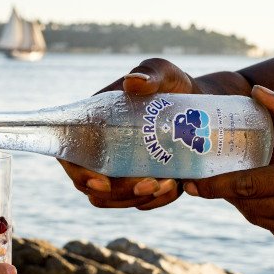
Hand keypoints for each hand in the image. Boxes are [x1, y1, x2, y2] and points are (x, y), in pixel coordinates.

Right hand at [60, 57, 250, 210]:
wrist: (201, 103)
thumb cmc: (173, 84)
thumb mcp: (163, 72)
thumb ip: (150, 73)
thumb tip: (132, 82)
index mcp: (93, 125)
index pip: (72, 156)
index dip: (80, 174)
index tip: (103, 183)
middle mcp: (102, 150)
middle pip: (93, 187)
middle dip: (119, 193)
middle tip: (150, 184)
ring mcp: (121, 169)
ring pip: (116, 199)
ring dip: (139, 199)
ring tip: (169, 184)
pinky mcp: (142, 181)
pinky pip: (141, 201)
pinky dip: (157, 200)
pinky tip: (176, 186)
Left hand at [184, 87, 273, 266]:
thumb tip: (257, 92)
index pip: (251, 183)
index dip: (218, 184)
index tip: (193, 183)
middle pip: (247, 203)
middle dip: (223, 192)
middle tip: (199, 182)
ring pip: (255, 218)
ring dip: (241, 201)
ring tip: (233, 184)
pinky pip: (270, 229)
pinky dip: (263, 214)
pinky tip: (268, 199)